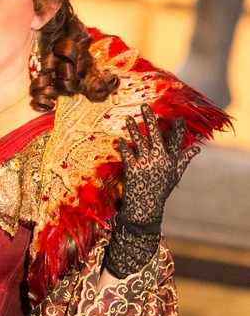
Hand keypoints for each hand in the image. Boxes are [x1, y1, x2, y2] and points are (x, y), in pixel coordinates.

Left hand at [117, 104, 198, 228]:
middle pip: (155, 135)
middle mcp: (159, 160)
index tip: (178, 118)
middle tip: (145, 106)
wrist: (145, 208)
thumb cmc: (160, 190)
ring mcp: (145, 164)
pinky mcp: (132, 169)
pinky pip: (127, 153)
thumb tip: (196, 149)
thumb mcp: (174, 176)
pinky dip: (122, 145)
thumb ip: (183, 160)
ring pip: (139, 140)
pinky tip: (118, 139)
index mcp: (171, 161)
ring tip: (129, 119)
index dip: (178, 129)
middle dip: (150, 119)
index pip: (176, 141)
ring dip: (133, 128)